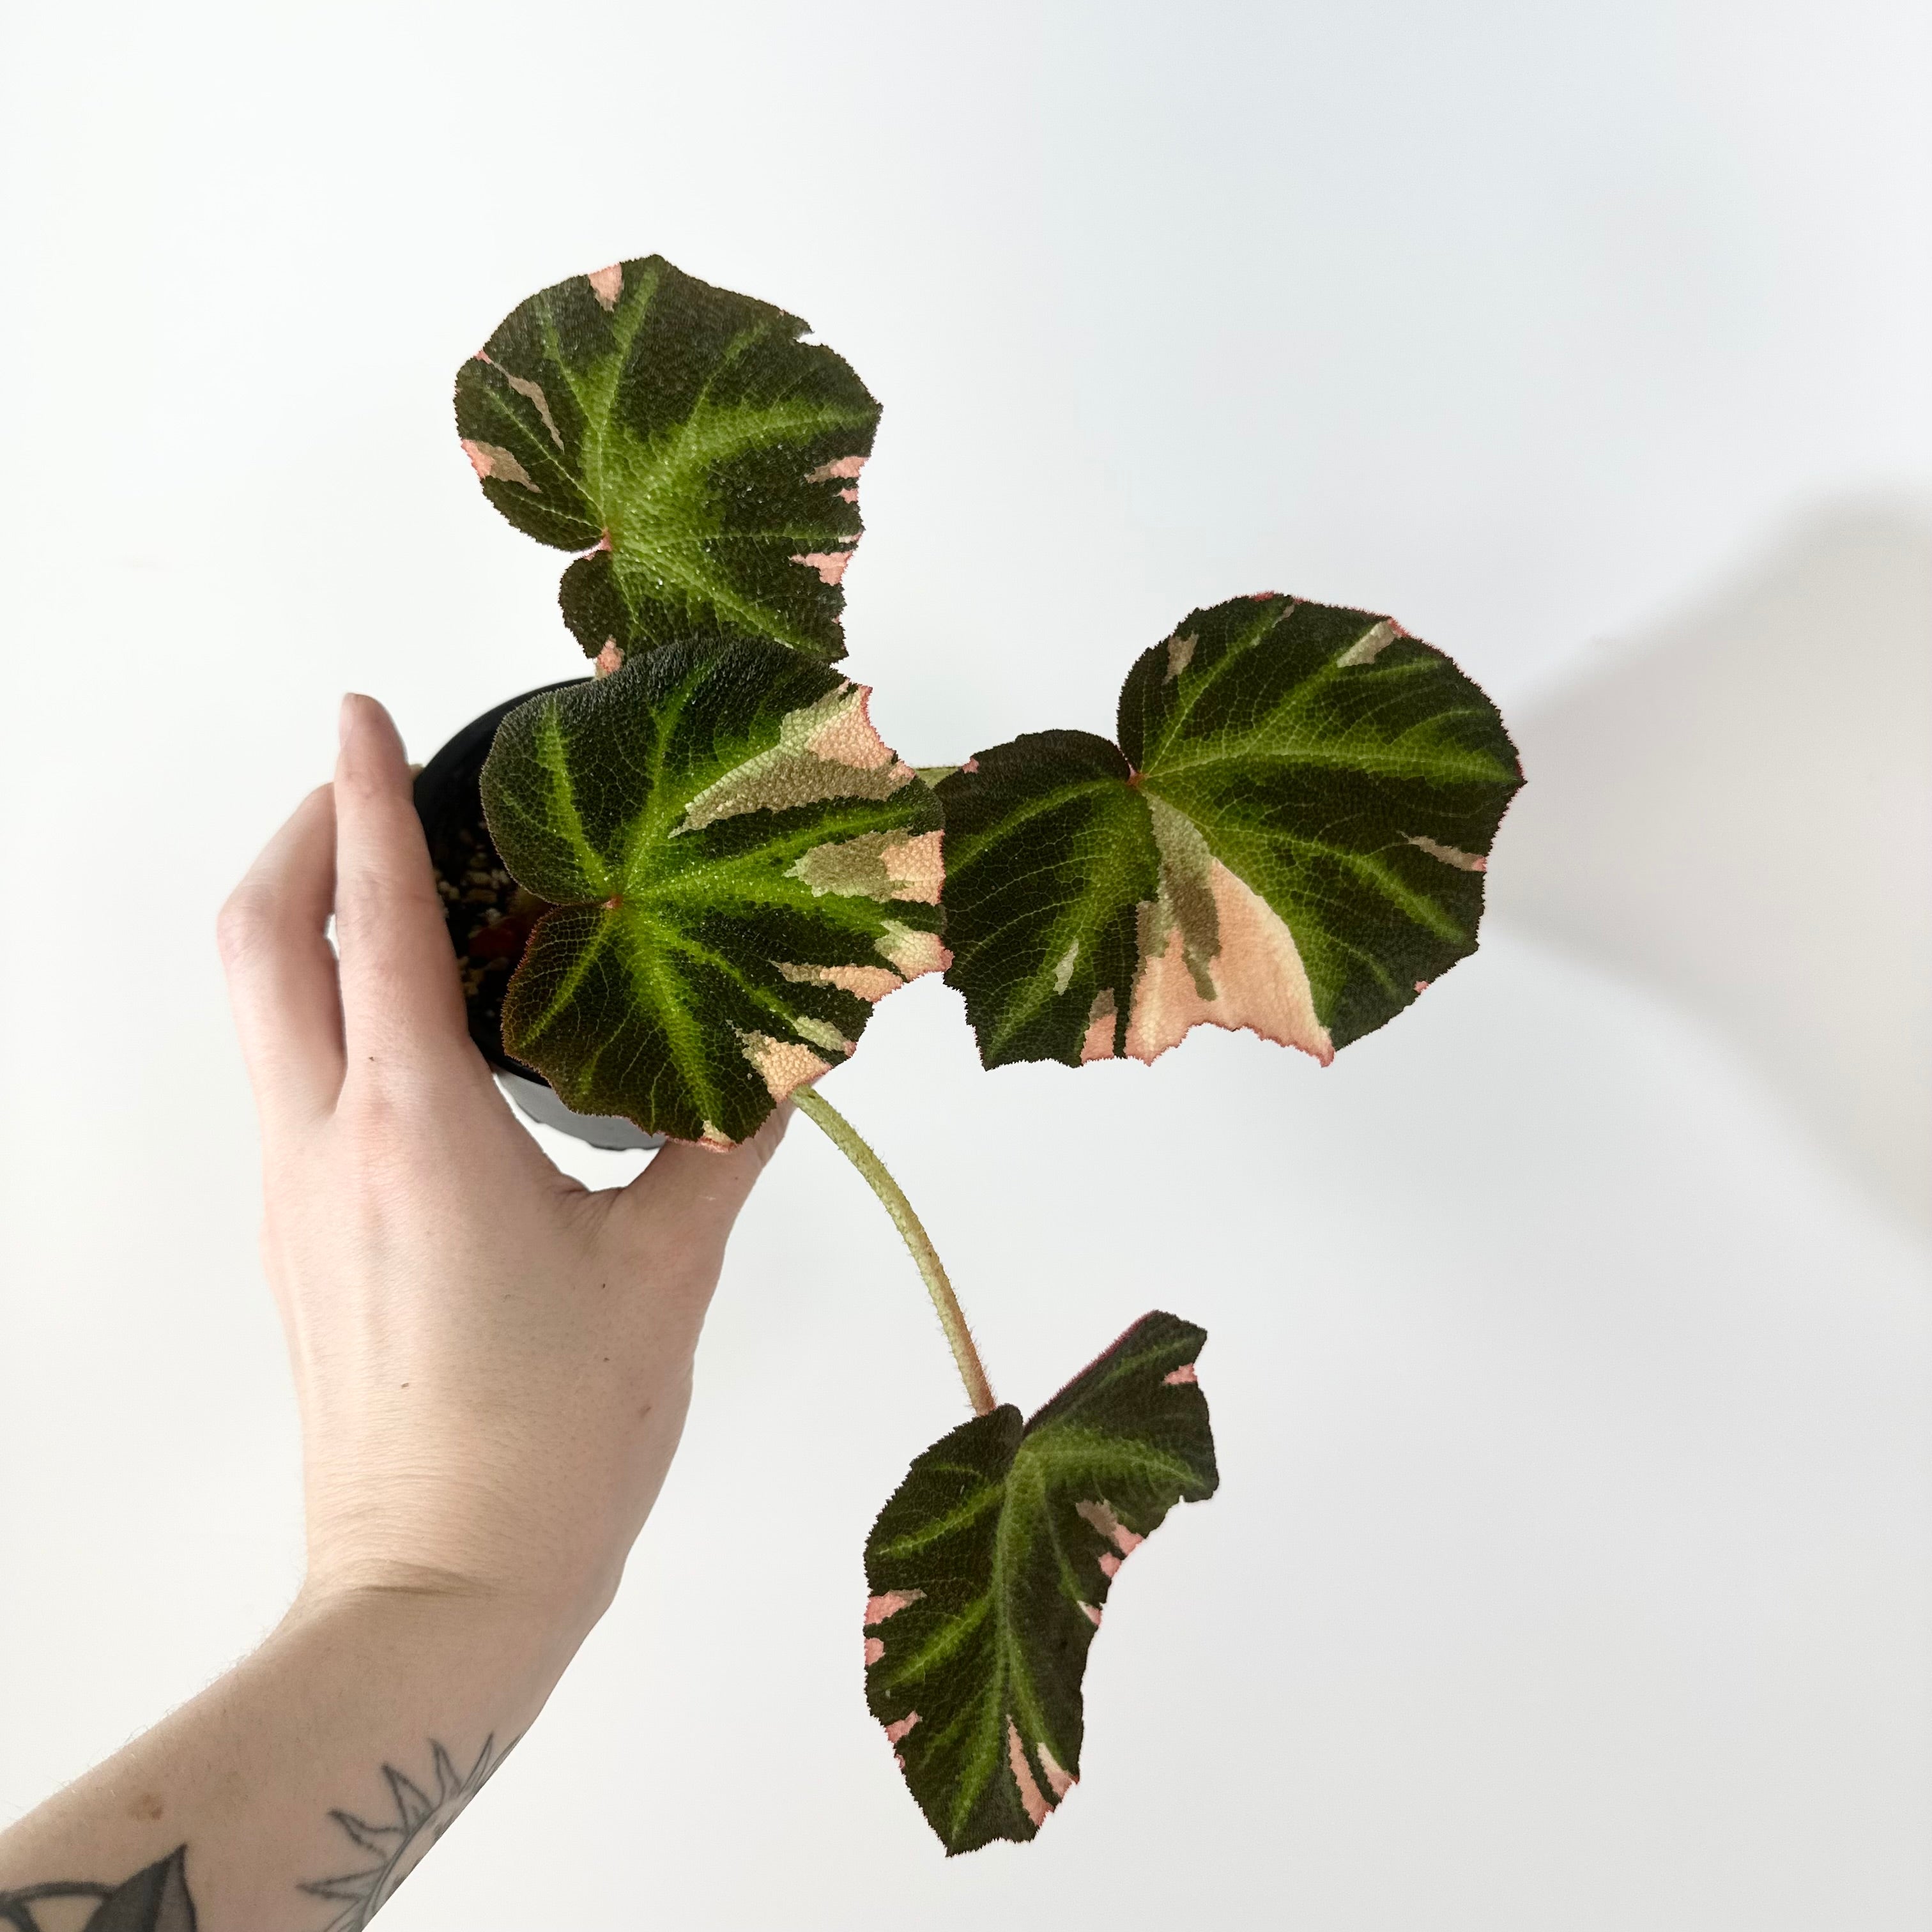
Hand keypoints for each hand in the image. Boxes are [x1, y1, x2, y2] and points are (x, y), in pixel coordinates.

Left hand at [218, 694, 783, 1633]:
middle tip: (375, 781)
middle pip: (259, 938)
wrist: (440, 1592)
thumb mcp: (667, 1273)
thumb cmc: (555, 1439)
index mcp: (415, 1129)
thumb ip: (729, 1144)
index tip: (357, 706)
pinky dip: (330, 1004)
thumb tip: (795, 1056)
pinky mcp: (300, 1237)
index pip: (373, 920)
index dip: (365, 796)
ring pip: (260, 1007)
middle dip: (303, 833)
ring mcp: (293, 1193)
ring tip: (413, 884)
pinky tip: (427, 1024)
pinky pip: (291, 1074)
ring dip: (311, 918)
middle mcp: (325, 1143)